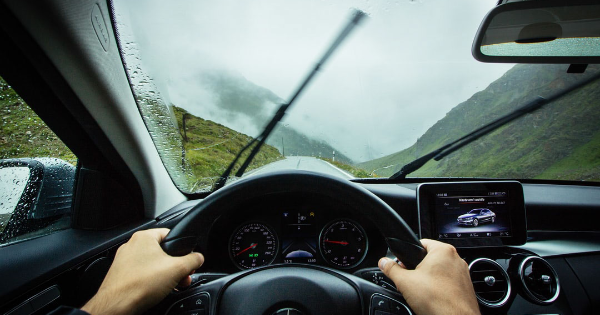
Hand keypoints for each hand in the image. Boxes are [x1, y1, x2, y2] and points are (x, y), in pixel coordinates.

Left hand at [82, 228, 203, 314]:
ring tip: (172, 285)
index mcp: (144, 237)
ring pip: (152, 264)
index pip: (170, 235)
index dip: (183, 248)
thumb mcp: (178, 269)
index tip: (188, 260)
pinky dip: (152, 281)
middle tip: (182, 276)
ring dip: (165, 274)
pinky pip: (142, 274)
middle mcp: (132, 246)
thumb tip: (198, 258)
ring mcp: (124, 261)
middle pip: (162, 252)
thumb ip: (193, 260)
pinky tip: (157, 291)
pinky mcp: (121, 275)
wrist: (118, 305)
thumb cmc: (140, 284)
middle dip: (175, 266)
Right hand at [378, 239, 479, 314]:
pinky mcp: (465, 287)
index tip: (403, 265)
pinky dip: (440, 288)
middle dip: (418, 269)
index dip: (408, 255)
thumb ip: (392, 269)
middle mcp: (456, 259)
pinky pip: (448, 283)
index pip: (421, 244)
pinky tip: (433, 297)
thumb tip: (384, 262)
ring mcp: (463, 274)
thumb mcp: (405, 282)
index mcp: (443, 251)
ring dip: (429, 279)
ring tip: (422, 291)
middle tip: (411, 281)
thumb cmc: (437, 300)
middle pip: (430, 259)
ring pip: (440, 271)